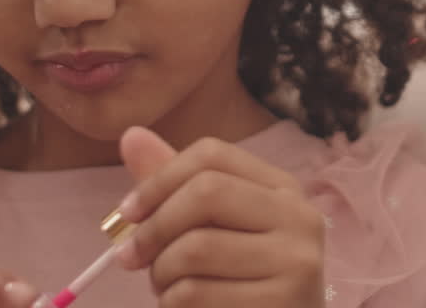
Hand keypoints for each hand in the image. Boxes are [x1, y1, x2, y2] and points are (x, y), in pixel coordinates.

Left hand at [115, 127, 325, 306]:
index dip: (158, 179)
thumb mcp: (210, 229)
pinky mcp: (280, 303)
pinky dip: (171, 306)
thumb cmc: (238, 283)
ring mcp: (296, 262)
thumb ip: (174, 186)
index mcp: (282, 188)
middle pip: (206, 192)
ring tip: (165, 291)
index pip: (212, 154)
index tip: (127, 212)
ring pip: (196, 248)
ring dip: (160, 275)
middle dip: (154, 227)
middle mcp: (299, 216)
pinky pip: (196, 295)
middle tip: (129, 258)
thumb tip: (131, 135)